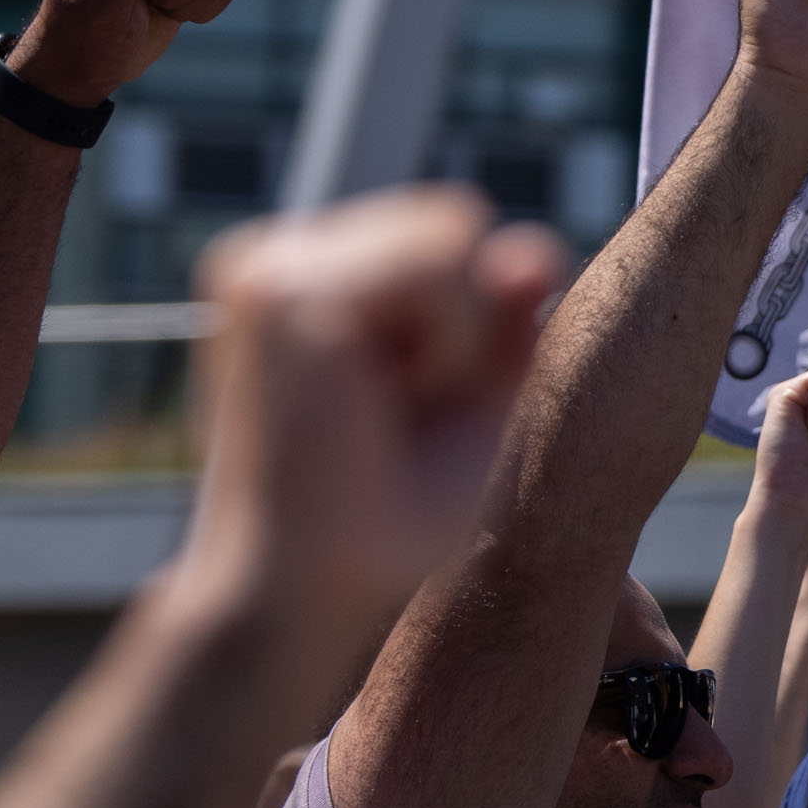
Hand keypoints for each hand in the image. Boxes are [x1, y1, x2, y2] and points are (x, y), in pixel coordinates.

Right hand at [181, 189, 566, 670]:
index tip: (422, 403)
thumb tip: (536, 244)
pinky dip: (445, 343)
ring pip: (451, 234)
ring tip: (386, 408)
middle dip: (467, 324)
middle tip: (401, 412)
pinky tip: (374, 399)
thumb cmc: (391, 516)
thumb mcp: (479, 401)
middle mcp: (287, 260)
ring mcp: (271, 263)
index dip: (477, 318)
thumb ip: (507, 317)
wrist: (313, 587)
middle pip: (454, 220)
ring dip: (457, 339)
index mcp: (321, 283)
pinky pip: (434, 264)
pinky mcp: (274, 283)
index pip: (450, 236)